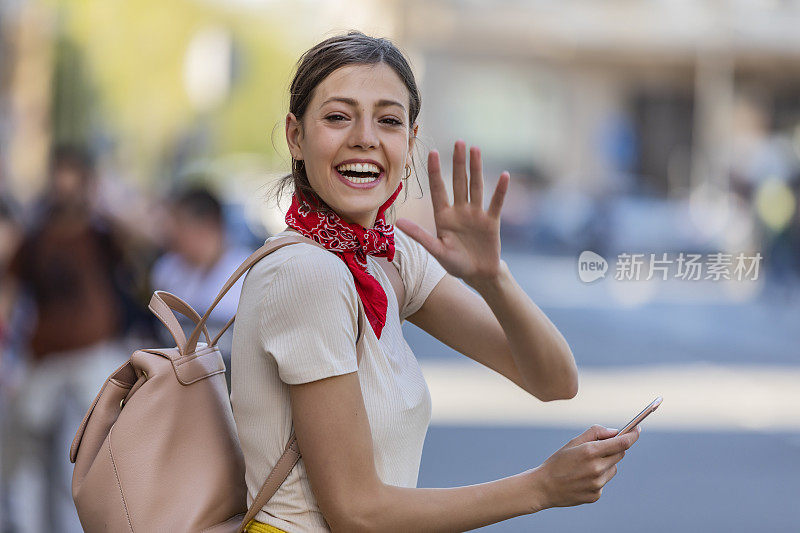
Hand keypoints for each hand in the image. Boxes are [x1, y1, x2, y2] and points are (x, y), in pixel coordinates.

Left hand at [395, 140, 509, 287]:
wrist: (478, 275)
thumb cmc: (455, 264)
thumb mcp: (436, 250)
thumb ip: (420, 236)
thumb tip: (398, 223)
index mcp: (443, 216)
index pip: (438, 189)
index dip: (435, 171)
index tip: (433, 153)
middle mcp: (459, 211)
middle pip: (458, 182)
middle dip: (458, 162)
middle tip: (458, 142)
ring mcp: (476, 214)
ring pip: (476, 187)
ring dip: (476, 169)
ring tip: (475, 149)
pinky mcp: (491, 221)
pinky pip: (496, 203)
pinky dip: (500, 190)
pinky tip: (504, 175)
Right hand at [528, 424, 640, 510]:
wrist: (544, 487)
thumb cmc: (558, 462)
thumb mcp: (573, 442)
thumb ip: (595, 433)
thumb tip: (615, 432)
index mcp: (590, 452)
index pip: (621, 443)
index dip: (632, 435)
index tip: (638, 430)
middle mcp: (597, 468)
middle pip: (620, 455)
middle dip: (615, 449)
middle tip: (601, 448)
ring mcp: (598, 484)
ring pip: (613, 469)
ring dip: (606, 464)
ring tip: (585, 467)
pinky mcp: (596, 495)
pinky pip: (604, 482)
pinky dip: (598, 478)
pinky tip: (582, 479)